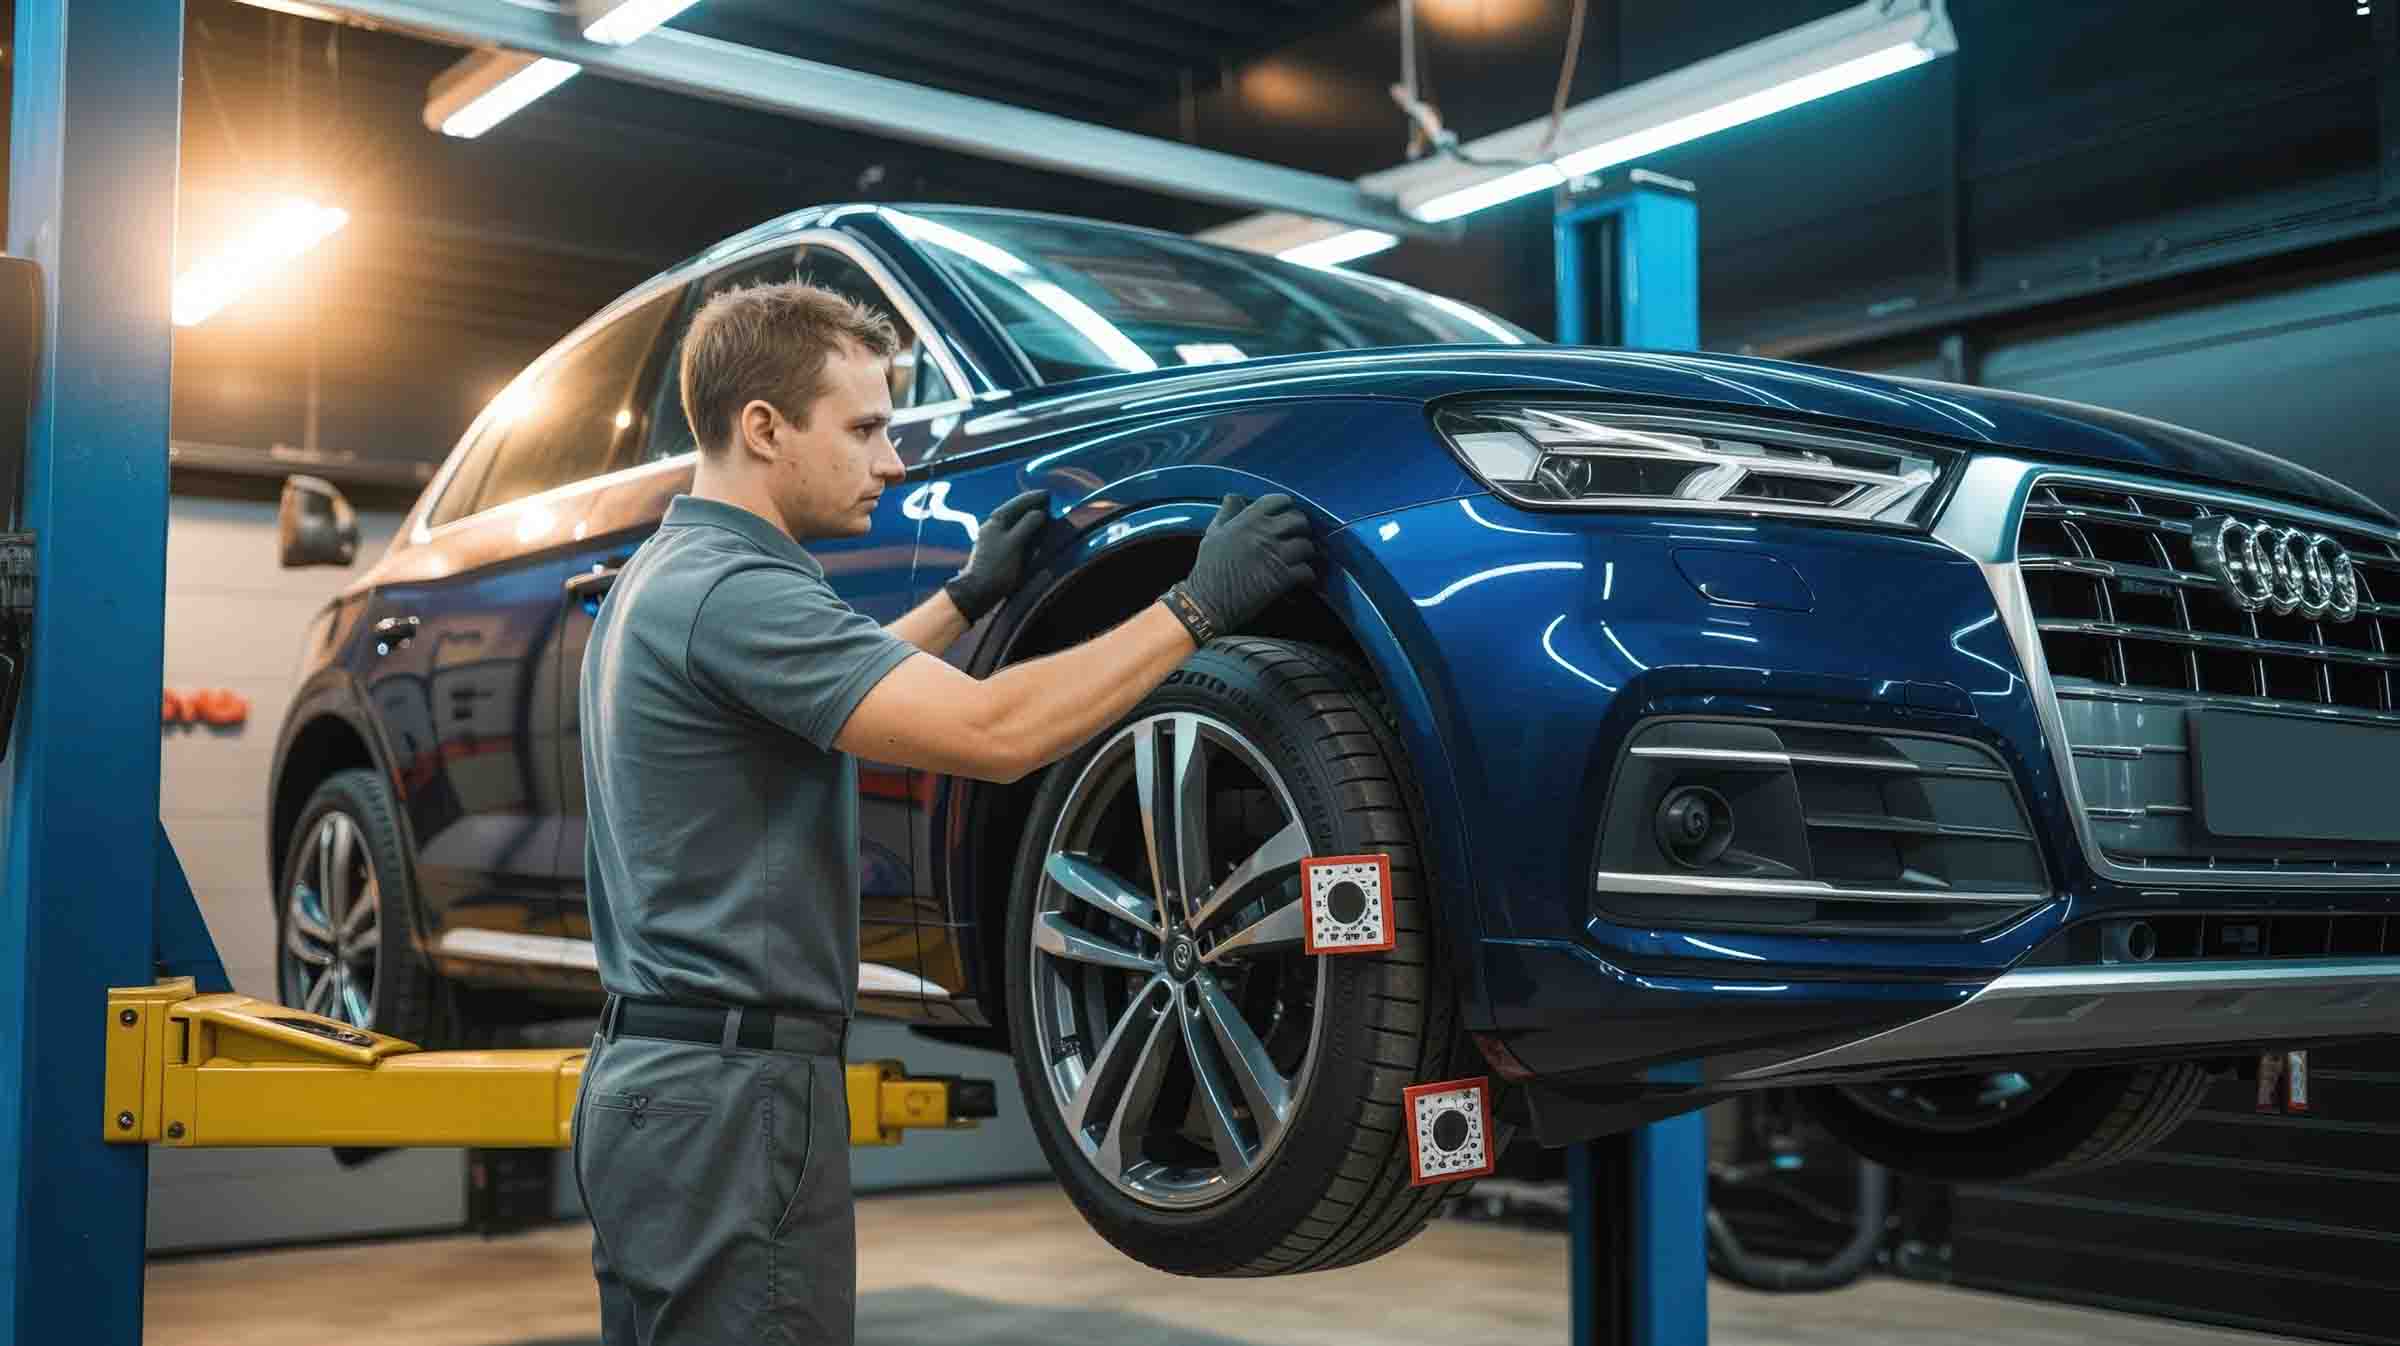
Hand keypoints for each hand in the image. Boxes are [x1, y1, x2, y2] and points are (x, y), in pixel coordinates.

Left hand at [944, 489, 1049, 622]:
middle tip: (1050, 504)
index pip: (1017, 503)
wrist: (979, 591)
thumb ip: (1028, 525)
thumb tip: (1040, 513)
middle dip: (1033, 507)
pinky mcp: (999, 551)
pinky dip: (1028, 532)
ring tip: (1047, 517)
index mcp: (996, 521)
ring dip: (1031, 520)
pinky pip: (1016, 536)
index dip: (1033, 498)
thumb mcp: (1014, 543)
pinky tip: (1036, 535)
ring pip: (1017, 524)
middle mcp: (994, 527)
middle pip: (1017, 512)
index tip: (1048, 494)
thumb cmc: (997, 567)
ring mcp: (996, 539)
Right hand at [1173, 493, 1319, 639]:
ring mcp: (1275, 556)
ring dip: (1306, 551)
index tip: (1286, 512)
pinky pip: (1306, 570)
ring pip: (1306, 545)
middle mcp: (1264, 534)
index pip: (1276, 501)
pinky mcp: (1282, 578)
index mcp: (1247, 521)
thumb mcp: (1213, 534)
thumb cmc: (1208, 569)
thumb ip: (1226, 514)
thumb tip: (1233, 496)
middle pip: (1298, 520)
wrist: (1208, 602)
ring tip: (1301, 557)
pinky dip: (1307, 574)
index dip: (1285, 504)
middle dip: (1301, 527)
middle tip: (1297, 535)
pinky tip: (1301, 576)